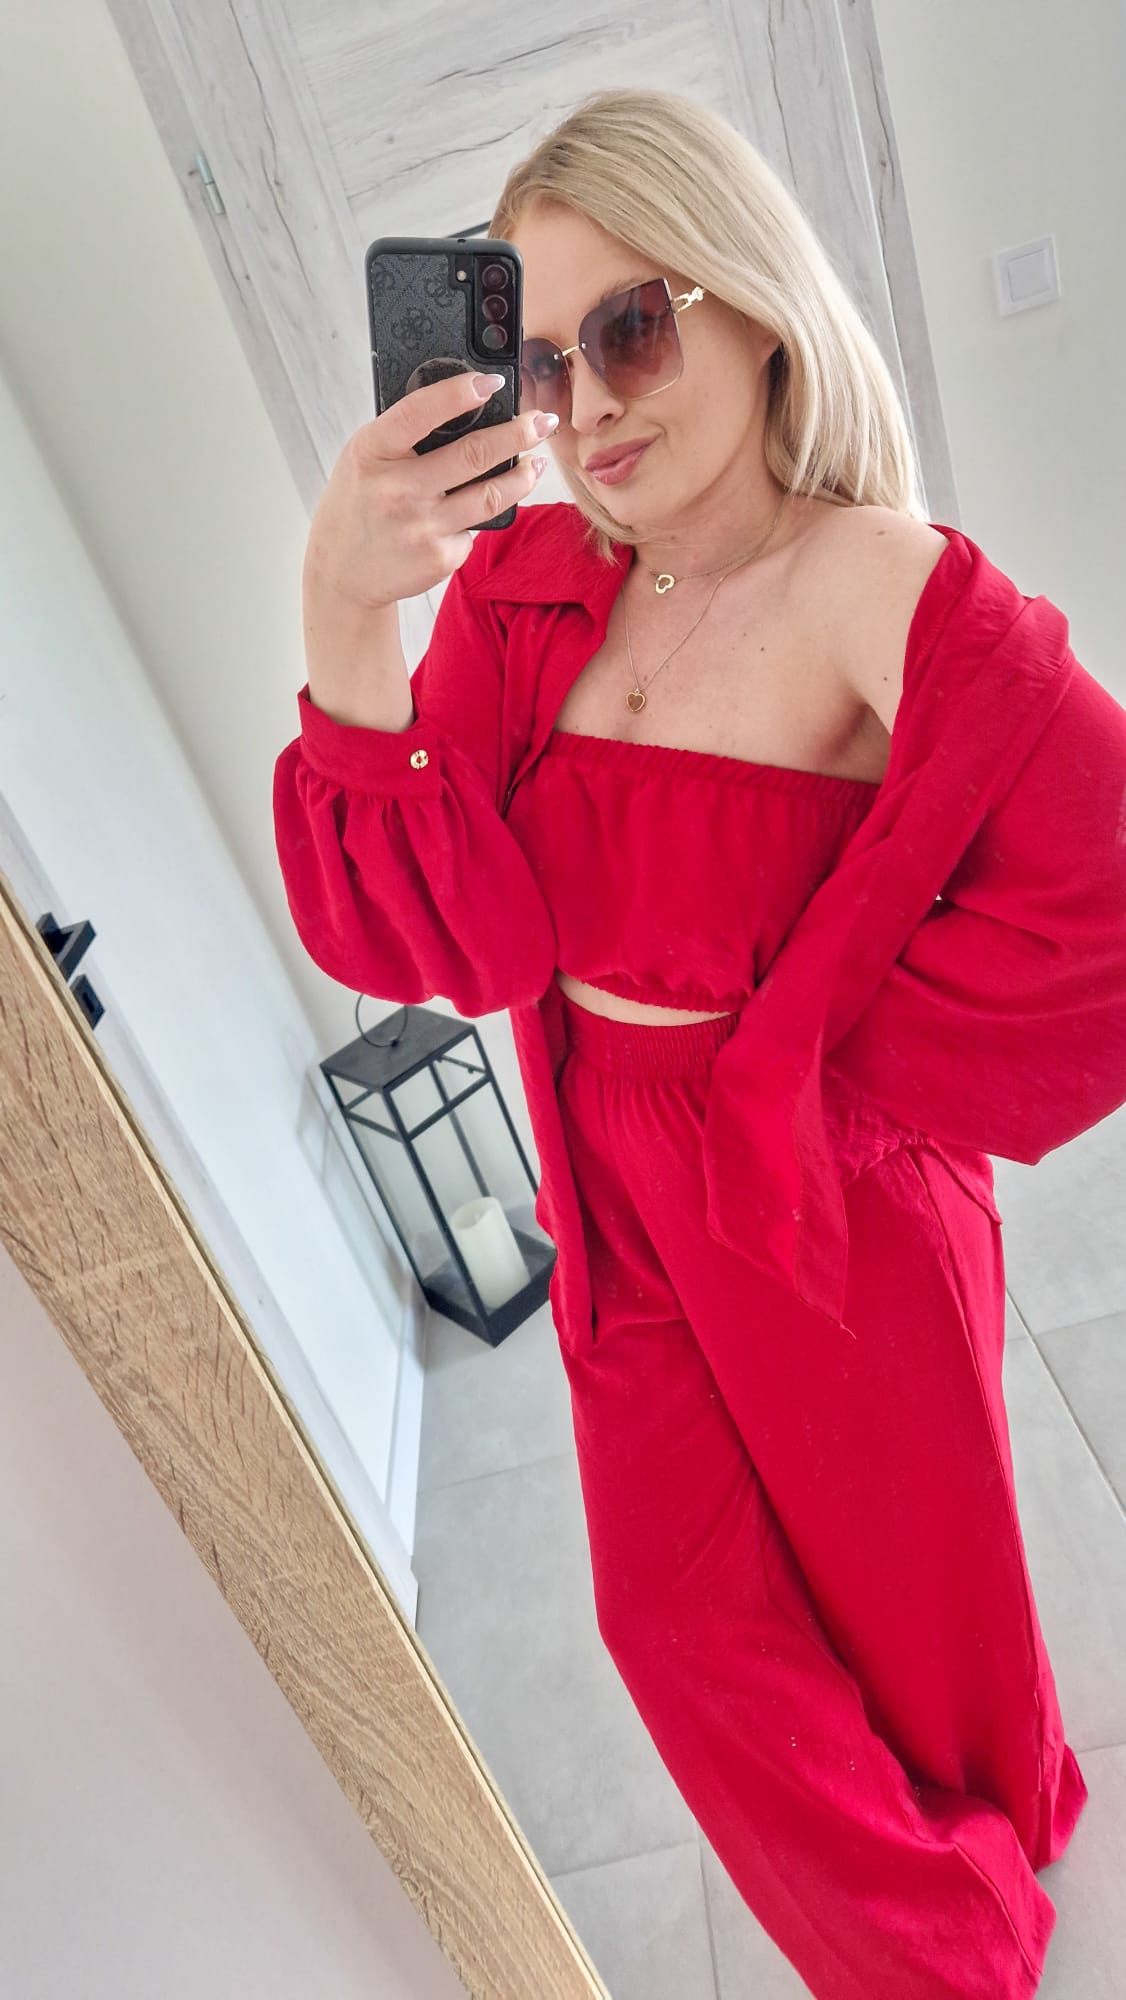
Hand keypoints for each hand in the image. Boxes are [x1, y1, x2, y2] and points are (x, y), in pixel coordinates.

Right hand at [303, 370, 554, 612]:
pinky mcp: (440, 557)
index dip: (460, 393)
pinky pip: (475, 528)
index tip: (493, 381)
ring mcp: (421, 526)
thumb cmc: (360, 502)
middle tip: (541, 421)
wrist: (343, 571)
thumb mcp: (366, 458)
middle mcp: (397, 489)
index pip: (421, 412)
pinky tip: (474, 512)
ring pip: (490, 495)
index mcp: (374, 451)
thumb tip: (468, 407)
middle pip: (473, 454)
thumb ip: (405, 435)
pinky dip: (480, 517)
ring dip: (523, 476)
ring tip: (536, 464)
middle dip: (517, 434)